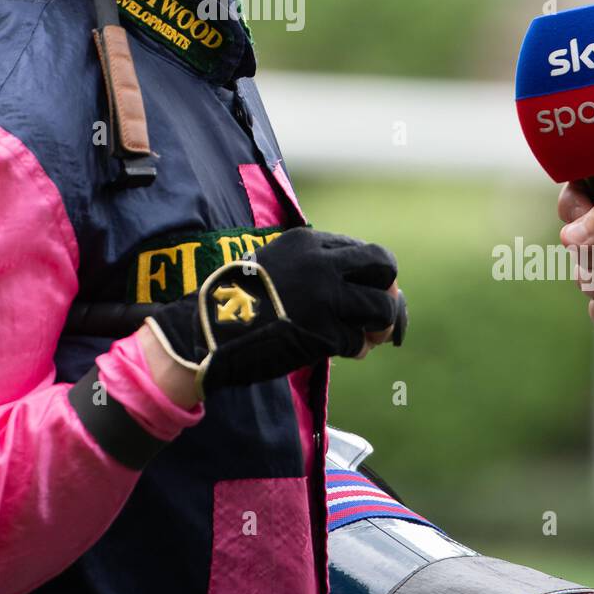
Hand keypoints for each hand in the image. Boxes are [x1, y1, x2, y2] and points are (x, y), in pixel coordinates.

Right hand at [144, 227, 399, 396]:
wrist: (207, 331)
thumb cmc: (237, 301)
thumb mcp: (275, 264)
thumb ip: (312, 268)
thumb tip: (353, 287)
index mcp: (307, 242)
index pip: (361, 250)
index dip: (366, 276)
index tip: (359, 292)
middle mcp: (322, 264)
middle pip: (384, 265)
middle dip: (386, 289)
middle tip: (375, 310)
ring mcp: (326, 298)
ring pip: (383, 306)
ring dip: (378, 325)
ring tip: (364, 337)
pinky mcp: (325, 332)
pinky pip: (359, 341)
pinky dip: (354, 349)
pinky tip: (340, 351)